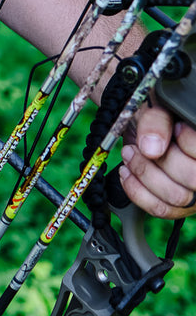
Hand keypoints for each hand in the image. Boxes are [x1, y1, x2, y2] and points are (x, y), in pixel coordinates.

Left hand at [118, 103, 195, 219]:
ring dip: (144, 174)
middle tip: (138, 147)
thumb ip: (157, 122)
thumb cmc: (154, 113)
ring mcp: (194, 193)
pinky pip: (160, 209)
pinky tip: (126, 172)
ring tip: (129, 155)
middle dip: (160, 161)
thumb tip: (151, 148)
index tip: (173, 129)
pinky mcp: (177, 206)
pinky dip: (137, 191)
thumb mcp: (156, 107)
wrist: (141, 124)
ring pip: (176, 197)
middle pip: (192, 179)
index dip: (189, 142)